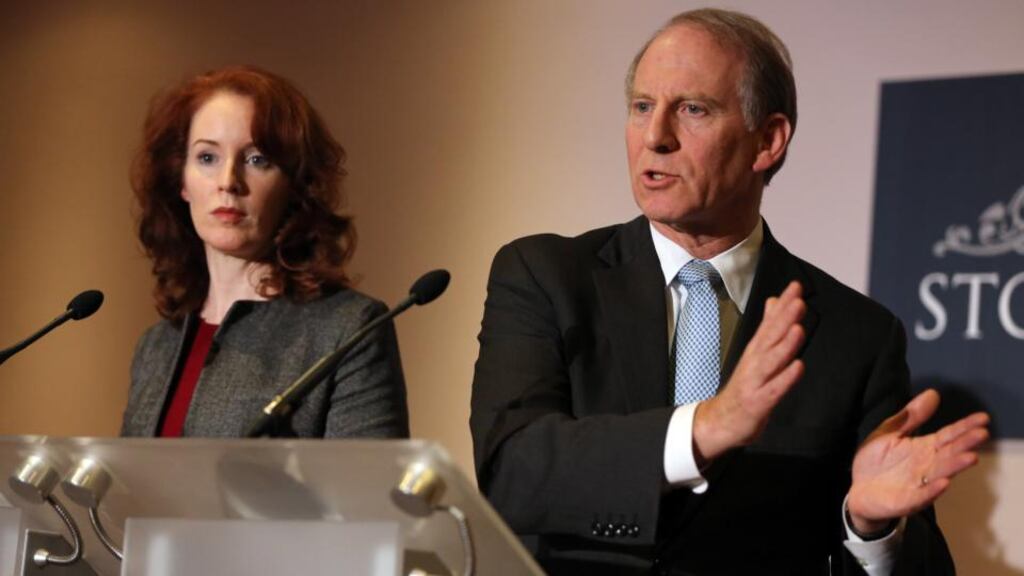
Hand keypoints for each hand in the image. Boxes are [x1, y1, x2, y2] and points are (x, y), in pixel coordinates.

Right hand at [693, 280, 805, 463]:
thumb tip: (776, 301)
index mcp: (756, 350)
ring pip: (771, 361)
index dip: (783, 304)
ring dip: (785, 345)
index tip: (796, 285)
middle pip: (770, 337)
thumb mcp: (756, 353)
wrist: (719, 421)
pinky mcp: (758, 402)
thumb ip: (768, 327)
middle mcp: (754, 362)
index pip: (771, 322)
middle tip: (798, 300)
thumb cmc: (744, 386)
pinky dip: (785, 378)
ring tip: (798, 328)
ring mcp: (755, 382)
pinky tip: (798, 367)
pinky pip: (774, 389)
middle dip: (784, 319)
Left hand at [847, 389, 989, 532]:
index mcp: (923, 448)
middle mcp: (926, 466)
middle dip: (966, 444)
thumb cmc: (876, 460)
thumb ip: (911, 416)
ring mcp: (919, 484)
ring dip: (955, 466)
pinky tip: (943, 483)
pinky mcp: (906, 500)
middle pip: (949, 453)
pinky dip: (932, 490)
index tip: (983, 418)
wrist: (858, 491)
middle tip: (982, 434)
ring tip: (971, 457)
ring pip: (940, 473)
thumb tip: (933, 392)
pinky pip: (921, 496)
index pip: (948, 435)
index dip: (964, 427)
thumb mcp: (890, 432)